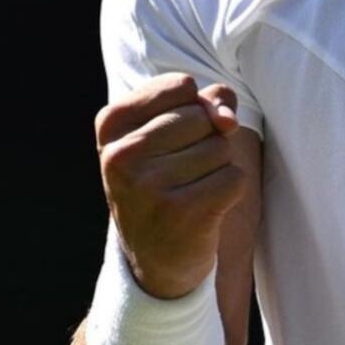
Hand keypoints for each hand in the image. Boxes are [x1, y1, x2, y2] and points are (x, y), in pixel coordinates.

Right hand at [95, 73, 246, 298]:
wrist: (154, 259)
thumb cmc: (165, 179)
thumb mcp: (170, 131)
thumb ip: (206, 102)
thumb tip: (227, 119)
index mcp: (110, 125)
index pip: (182, 86)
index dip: (193, 109)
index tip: (169, 139)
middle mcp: (120, 155)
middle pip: (202, 117)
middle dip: (205, 141)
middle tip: (178, 173)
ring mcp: (147, 186)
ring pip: (220, 147)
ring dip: (216, 168)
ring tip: (187, 191)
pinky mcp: (180, 214)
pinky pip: (234, 177)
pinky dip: (229, 191)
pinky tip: (202, 209)